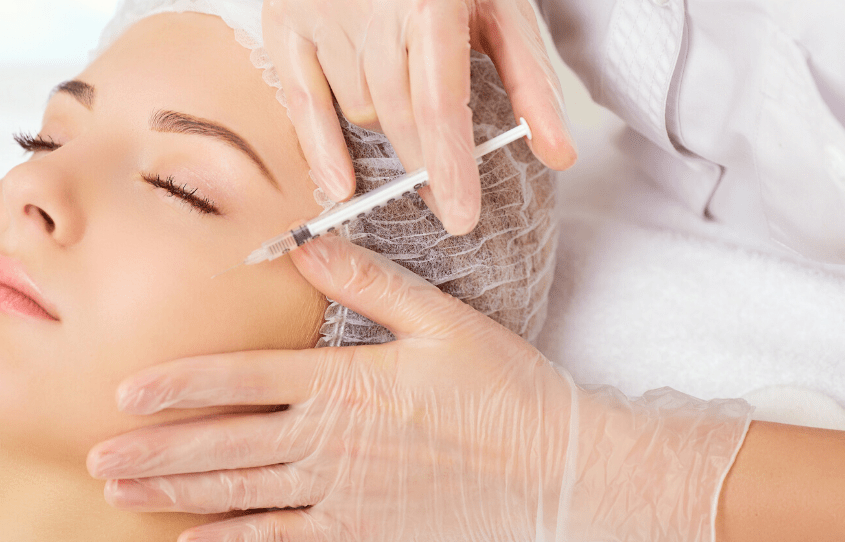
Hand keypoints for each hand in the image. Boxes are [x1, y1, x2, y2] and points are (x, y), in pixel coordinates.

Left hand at [88, 235, 750, 541]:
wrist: (552, 466)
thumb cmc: (497, 387)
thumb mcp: (439, 318)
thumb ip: (368, 280)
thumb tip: (307, 242)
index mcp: (343, 381)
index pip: (241, 380)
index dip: (178, 385)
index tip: (125, 391)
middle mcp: (328, 439)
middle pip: (222, 443)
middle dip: (153, 449)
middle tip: (93, 453)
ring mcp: (340, 489)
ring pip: (239, 492)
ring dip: (174, 493)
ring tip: (120, 493)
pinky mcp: (358, 527)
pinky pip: (282, 538)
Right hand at [261, 0, 576, 234]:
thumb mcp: (502, 10)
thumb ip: (531, 83)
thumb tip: (558, 155)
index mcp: (431, 1)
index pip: (438, 104)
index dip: (449, 167)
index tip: (460, 217)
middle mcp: (372, 8)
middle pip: (398, 118)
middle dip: (424, 166)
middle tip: (445, 201)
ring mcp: (323, 15)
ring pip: (359, 112)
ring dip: (387, 133)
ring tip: (408, 121)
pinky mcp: (285, 22)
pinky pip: (302, 103)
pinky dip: (321, 148)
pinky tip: (340, 186)